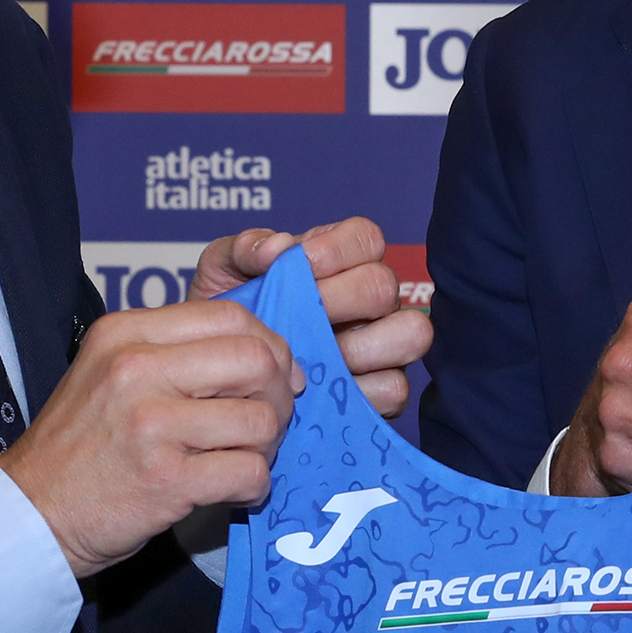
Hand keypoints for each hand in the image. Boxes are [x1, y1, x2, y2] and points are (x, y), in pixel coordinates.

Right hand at [2, 302, 297, 577]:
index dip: (270, 346)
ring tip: (242, 459)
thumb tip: (269, 355)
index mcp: (126, 333)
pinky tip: (231, 490)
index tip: (277, 375)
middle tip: (268, 422)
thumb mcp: (111, 371)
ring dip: (267, 447)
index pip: (231, 315)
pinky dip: (254, 486)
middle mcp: (136, 369)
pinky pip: (249, 472)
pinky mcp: (166, 479)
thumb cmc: (82, 445)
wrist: (31, 511)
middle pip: (256, 360)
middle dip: (280, 395)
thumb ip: (178, 352)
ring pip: (261, 420)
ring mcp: (151, 424)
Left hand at [191, 216, 434, 416]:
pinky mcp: (382, 394)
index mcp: (339, 261)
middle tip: (300, 319)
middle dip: (340, 301)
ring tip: (316, 358)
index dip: (338, 249)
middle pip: (385, 286)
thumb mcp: (222, 271)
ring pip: (410, 333)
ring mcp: (381, 347)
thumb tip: (277, 247)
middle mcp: (369, 301)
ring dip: (360, 347)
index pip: (365, 238)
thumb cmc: (229, 315)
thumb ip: (243, 248)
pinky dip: (359, 393)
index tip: (301, 264)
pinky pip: (395, 388)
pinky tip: (321, 393)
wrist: (220, 374)